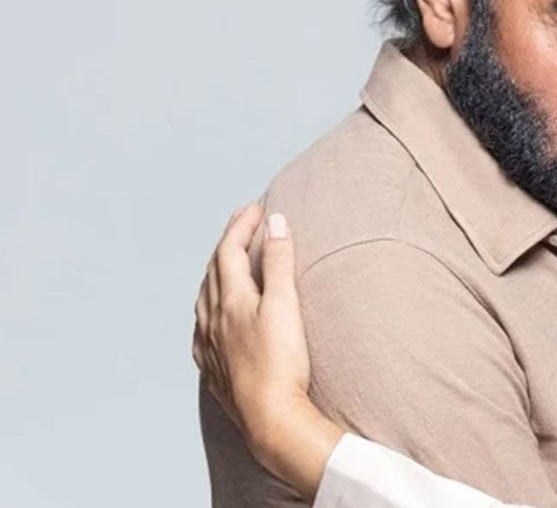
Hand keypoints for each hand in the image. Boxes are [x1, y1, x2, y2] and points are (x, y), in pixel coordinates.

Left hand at [192, 203, 341, 498]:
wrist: (271, 418)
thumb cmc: (281, 363)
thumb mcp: (285, 304)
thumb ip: (278, 261)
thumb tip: (275, 222)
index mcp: (228, 299)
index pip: (229, 250)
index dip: (242, 224)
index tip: (256, 206)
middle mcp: (211, 319)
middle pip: (214, 270)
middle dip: (228, 241)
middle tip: (244, 223)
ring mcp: (209, 345)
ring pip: (204, 297)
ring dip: (216, 272)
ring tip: (228, 262)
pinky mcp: (214, 368)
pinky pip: (203, 327)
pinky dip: (210, 307)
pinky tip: (214, 316)